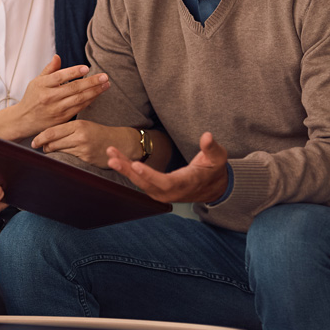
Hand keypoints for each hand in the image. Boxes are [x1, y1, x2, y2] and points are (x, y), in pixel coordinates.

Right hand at [13, 55, 109, 136]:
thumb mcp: (36, 81)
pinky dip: (89, 101)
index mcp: (42, 85)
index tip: (86, 68)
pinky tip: (97, 94)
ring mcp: (56, 109)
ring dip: (94, 91)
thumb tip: (58, 56)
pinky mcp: (61, 119)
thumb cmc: (32, 97)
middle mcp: (49, 97)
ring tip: (106, 84)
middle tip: (105, 76)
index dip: (73, 71)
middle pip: (73, 88)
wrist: (24, 120)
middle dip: (91, 82)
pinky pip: (79, 108)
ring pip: (79, 99)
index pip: (60, 76)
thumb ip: (49, 69)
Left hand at [32, 121, 134, 167]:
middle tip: (39, 146)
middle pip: (52, 143)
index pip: (52, 132)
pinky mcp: (86, 158)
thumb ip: (67, 128)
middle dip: (44, 146)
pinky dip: (62, 157)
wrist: (118, 142)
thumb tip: (48, 134)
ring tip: (49, 150)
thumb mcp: (83, 125)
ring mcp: (83, 148)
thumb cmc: (97, 132)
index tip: (34, 142)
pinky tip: (61, 155)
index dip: (40, 138)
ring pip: (58, 151)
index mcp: (78, 125)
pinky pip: (68, 158)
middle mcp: (79, 136)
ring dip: (51, 152)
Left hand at [108, 132, 228, 203]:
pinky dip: (128, 170)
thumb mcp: (218, 157)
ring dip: (125, 169)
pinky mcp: (157, 190)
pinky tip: (116, 158)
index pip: (166, 183)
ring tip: (111, 155)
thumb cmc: (214, 170)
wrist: (213, 188)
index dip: (150, 175)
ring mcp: (163, 193)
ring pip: (140, 183)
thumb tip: (207, 136)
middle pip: (146, 184)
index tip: (136, 164)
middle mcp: (172, 192)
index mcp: (186, 183)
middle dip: (129, 171)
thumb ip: (211, 147)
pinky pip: (140, 181)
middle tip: (113, 158)